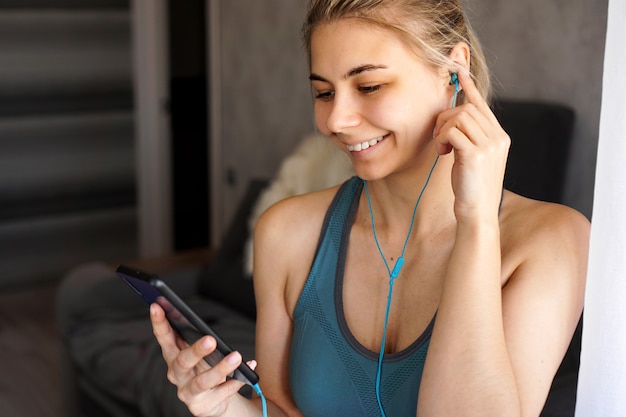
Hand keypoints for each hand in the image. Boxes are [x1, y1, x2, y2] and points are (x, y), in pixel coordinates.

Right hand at [150, 303, 254, 416]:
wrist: (215, 402)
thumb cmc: (205, 369)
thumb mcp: (198, 353)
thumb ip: (195, 338)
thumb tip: (196, 319)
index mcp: (173, 356)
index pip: (164, 338)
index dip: (159, 323)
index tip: (156, 305)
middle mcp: (177, 375)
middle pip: (183, 361)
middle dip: (196, 350)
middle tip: (211, 339)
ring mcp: (188, 392)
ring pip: (202, 381)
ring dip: (221, 368)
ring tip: (236, 356)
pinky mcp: (202, 406)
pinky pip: (222, 392)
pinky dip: (237, 380)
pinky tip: (249, 367)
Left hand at [433, 70, 509, 220]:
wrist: (477, 213)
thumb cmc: (471, 187)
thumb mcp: (472, 158)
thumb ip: (468, 138)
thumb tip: (453, 120)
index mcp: (499, 137)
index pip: (482, 105)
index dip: (469, 87)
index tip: (459, 72)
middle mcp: (498, 137)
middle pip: (466, 107)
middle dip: (445, 118)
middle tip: (438, 138)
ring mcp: (490, 145)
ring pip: (459, 117)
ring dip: (442, 130)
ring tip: (441, 148)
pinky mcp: (476, 154)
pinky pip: (452, 131)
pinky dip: (441, 139)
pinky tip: (442, 154)